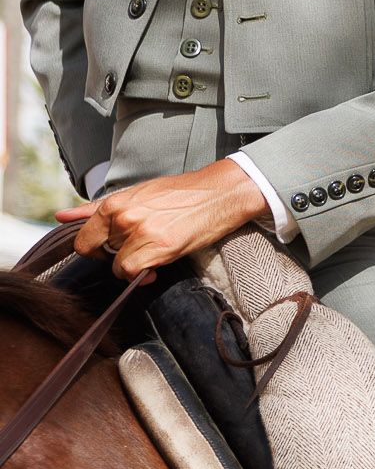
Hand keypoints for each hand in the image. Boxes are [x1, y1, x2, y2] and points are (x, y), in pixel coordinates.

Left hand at [59, 158, 270, 278]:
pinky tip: (157, 265)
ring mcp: (139, 231)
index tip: (115, 248)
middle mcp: (122, 217)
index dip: (97, 250)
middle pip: (100, 254)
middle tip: (138, 250)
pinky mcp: (159, 246)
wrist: (220, 193)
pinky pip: (133, 271)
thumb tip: (61, 216)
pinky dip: (143, 275)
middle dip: (115, 257)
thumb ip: (95, 209)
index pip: (83, 240)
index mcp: (113, 204)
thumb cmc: (181, 193)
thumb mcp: (136, 195)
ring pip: (117, 266)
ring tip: (153, 254)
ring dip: (133, 265)